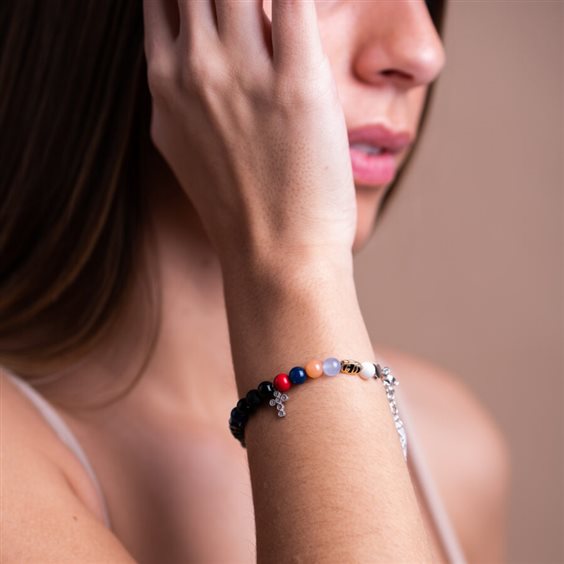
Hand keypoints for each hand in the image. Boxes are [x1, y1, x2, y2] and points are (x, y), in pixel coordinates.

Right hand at [142, 0, 356, 265]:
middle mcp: (193, 67)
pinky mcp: (296, 83)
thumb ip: (180, 94)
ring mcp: (242, 73)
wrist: (274, 257)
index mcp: (164, 83)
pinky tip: (309, 7)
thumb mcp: (185, 146)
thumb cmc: (239, 209)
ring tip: (281, 14)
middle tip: (253, 6)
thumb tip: (187, 60)